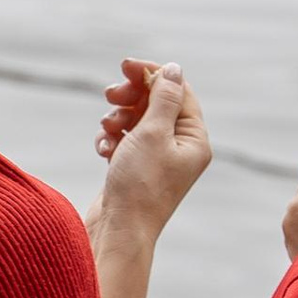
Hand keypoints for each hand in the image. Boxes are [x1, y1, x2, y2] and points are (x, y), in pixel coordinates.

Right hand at [98, 58, 209, 234]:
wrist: (119, 231)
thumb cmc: (140, 185)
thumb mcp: (154, 133)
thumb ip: (164, 97)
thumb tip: (174, 69)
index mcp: (195, 140)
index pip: (179, 92)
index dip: (153, 75)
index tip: (126, 66)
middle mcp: (180, 149)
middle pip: (156, 104)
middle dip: (131, 96)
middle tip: (111, 94)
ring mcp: (156, 161)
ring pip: (136, 121)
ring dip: (118, 118)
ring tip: (106, 127)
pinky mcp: (135, 170)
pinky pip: (124, 141)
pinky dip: (111, 139)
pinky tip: (103, 149)